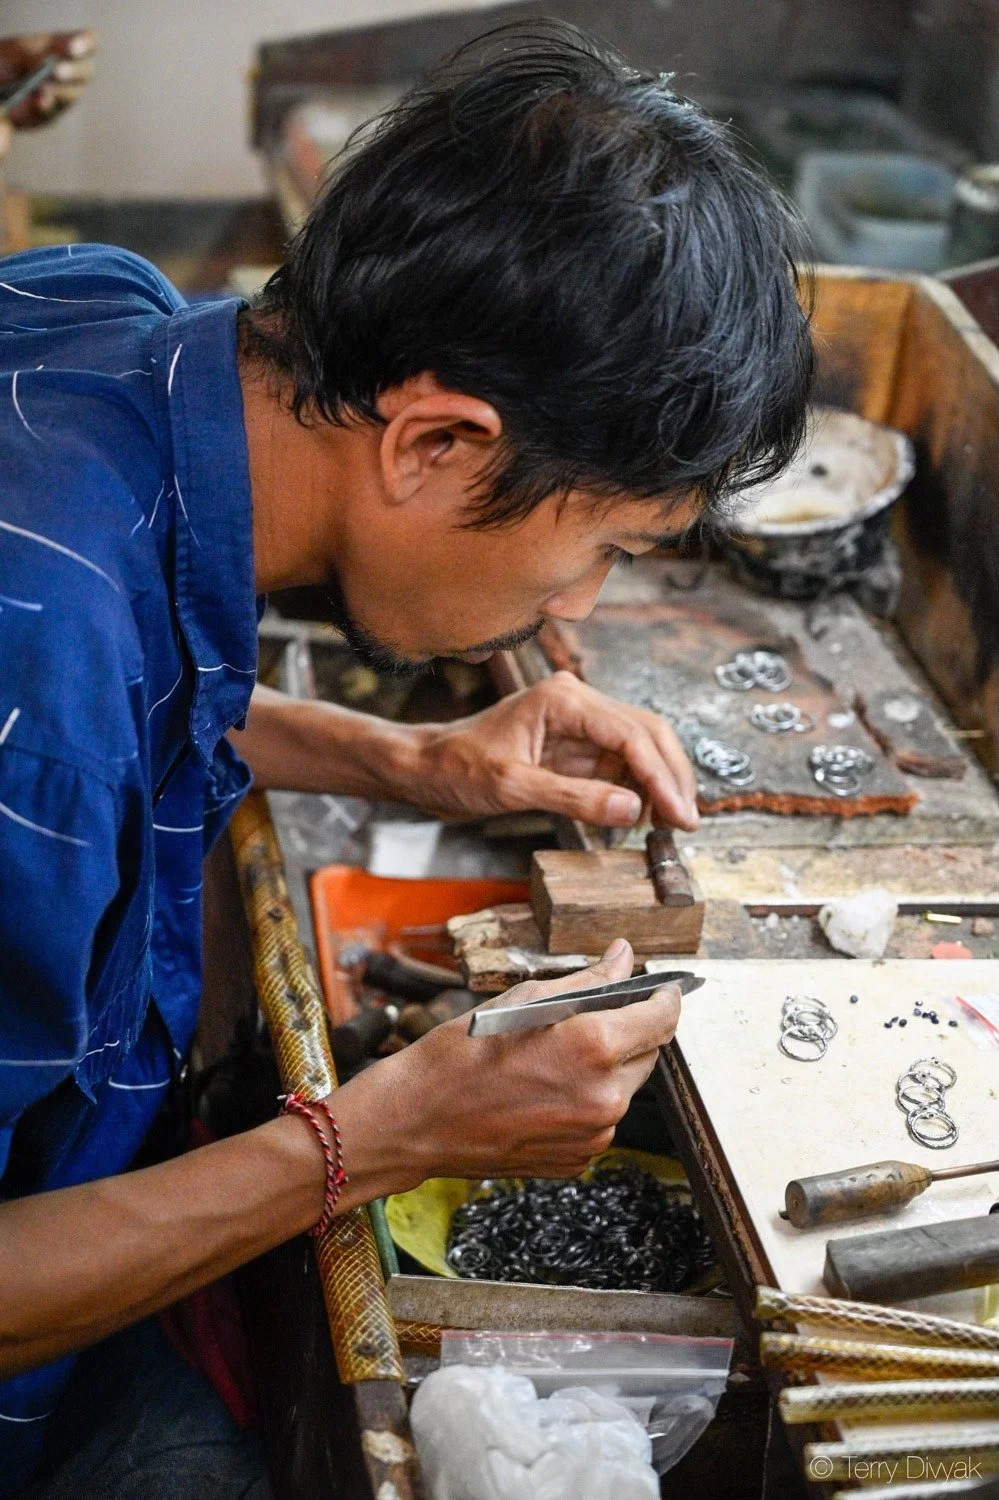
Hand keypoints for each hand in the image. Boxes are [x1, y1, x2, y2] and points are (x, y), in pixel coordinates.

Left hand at [0, 31, 95, 133]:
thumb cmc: (7, 61)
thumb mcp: (18, 52)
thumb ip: (35, 58)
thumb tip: (51, 70)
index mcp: (63, 47)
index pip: (88, 42)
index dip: (86, 43)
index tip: (73, 48)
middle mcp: (70, 70)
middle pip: (85, 71)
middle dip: (72, 71)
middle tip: (57, 71)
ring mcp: (63, 94)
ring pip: (72, 93)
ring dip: (59, 90)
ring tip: (44, 87)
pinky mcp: (51, 113)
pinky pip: (54, 111)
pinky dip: (46, 105)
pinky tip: (38, 102)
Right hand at [330, 939, 681, 1188]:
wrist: (419, 1119)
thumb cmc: (461, 1053)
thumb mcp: (524, 999)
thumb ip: (587, 981)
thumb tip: (623, 958)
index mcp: (594, 1047)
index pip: (662, 1017)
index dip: (665, 997)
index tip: (661, 988)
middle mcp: (604, 1096)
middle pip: (648, 1053)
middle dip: (630, 1031)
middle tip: (592, 1018)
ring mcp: (594, 1135)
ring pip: (625, 1088)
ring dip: (607, 1068)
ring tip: (554, 1058)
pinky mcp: (579, 1159)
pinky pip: (601, 1120)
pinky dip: (586, 1101)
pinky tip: (545, 1089)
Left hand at [409, 671, 698, 829]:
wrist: (425, 768)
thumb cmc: (456, 768)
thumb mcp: (511, 788)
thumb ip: (574, 798)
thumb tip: (631, 809)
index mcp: (564, 700)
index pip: (632, 735)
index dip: (662, 777)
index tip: (680, 814)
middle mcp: (577, 704)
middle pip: (647, 735)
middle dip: (671, 778)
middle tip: (687, 822)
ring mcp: (578, 725)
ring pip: (639, 751)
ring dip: (658, 786)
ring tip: (670, 826)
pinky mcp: (574, 748)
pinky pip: (618, 767)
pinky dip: (636, 792)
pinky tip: (641, 819)